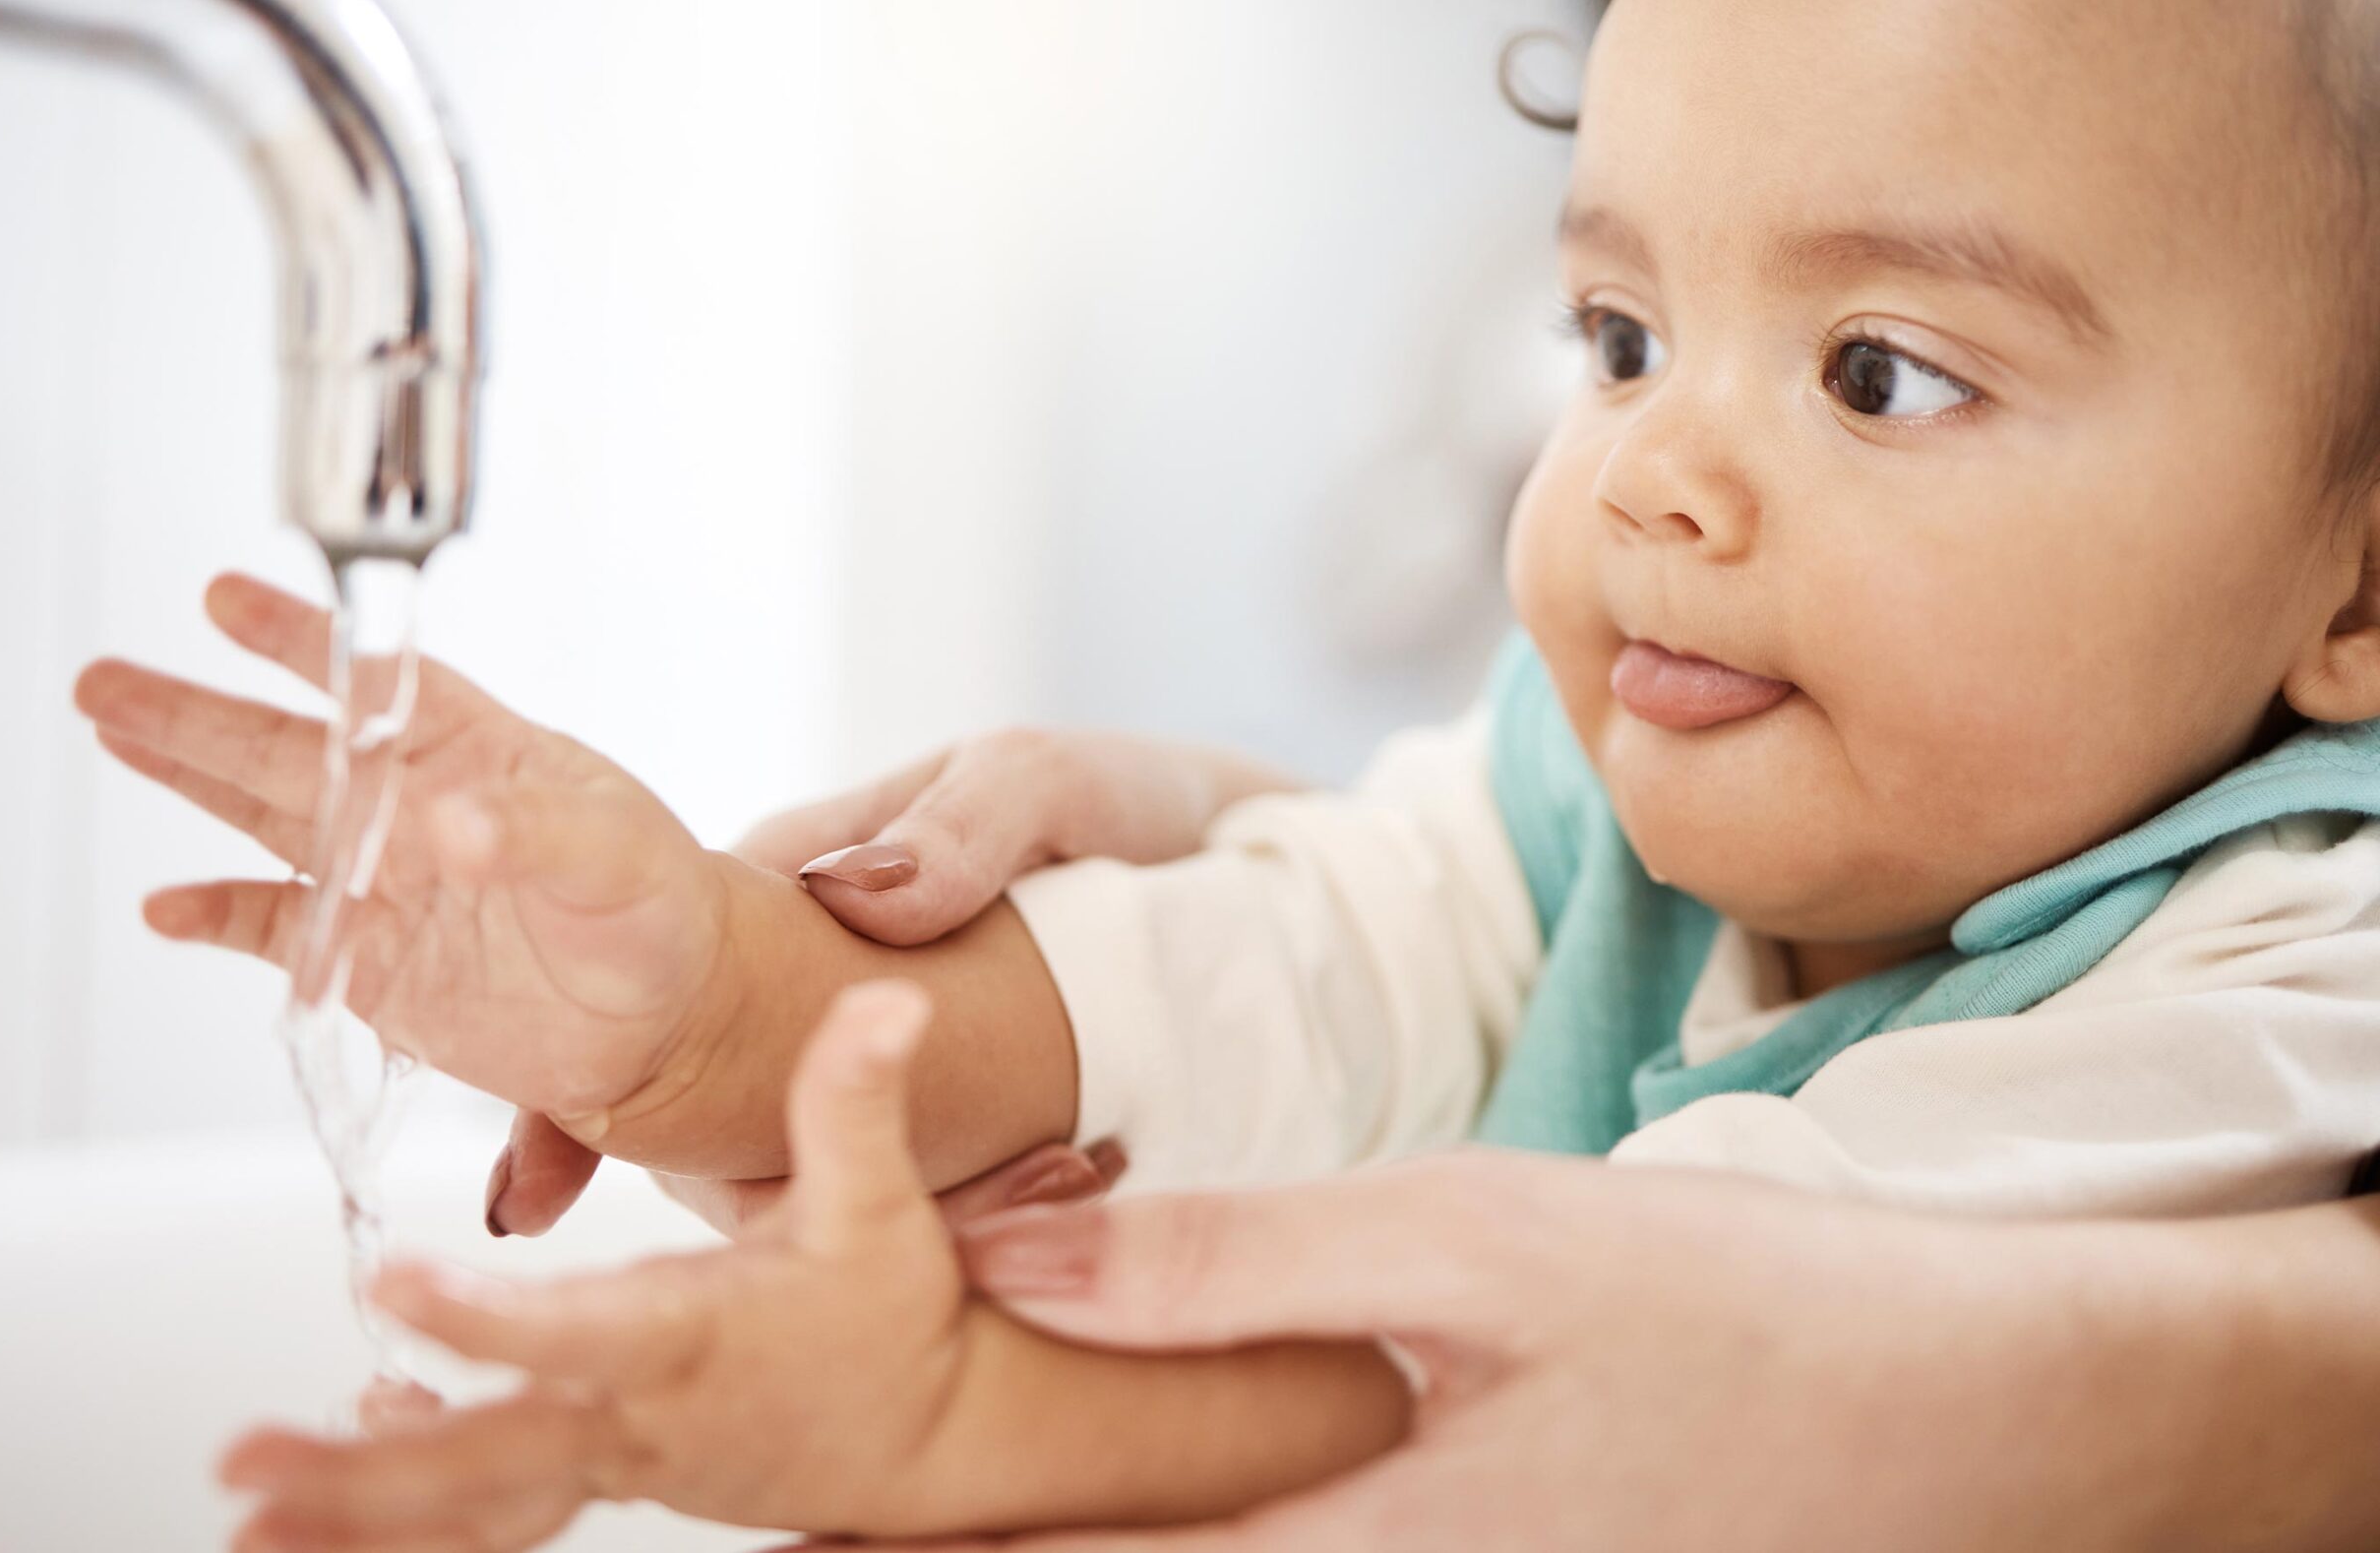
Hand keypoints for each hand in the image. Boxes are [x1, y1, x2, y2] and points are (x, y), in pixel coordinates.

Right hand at [77, 574, 727, 1139]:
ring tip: (110, 730)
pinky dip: (220, 918)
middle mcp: (412, 804)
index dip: (300, 639)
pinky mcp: (368, 962)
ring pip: (263, 818)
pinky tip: (165, 906)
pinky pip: (278, 930)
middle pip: (285, 746)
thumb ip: (533, 832)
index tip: (224, 598)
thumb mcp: (616, 853)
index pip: (373, 682)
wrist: (668, 1013)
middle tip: (106, 678)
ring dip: (187, 777)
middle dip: (194, 710)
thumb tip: (451, 825)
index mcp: (474, 749)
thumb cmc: (657, 906)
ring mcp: (383, 880)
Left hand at [222, 980, 985, 1547]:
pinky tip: (323, 1498)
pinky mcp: (595, 1478)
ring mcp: (611, 1460)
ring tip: (247, 1524)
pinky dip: (405, 1523)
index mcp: (691, 1336)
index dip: (486, 1318)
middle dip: (363, 1477)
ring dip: (355, 1519)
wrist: (923, 1439)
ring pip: (471, 1508)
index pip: (577, 1332)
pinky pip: (487, 1517)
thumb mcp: (877, 1204)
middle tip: (248, 1465)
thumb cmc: (888, 1316)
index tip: (393, 1288)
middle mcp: (635, 1413)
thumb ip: (855, 1100)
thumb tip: (883, 1001)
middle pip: (490, 1460)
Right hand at [487, 729, 1294, 1235]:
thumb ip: (961, 823)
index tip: (545, 1173)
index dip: (594, 1073)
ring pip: (811, 1153)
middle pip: (710, 1094)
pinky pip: (913, 1183)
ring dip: (838, 1208)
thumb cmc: (1132, 799)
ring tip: (980, 1210)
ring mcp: (888, 1055)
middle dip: (704, 1178)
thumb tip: (857, 894)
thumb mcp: (1047, 777)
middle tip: (757, 1236)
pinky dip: (937, 1223)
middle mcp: (823, 974)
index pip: (663, 973)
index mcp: (806, 875)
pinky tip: (999, 1241)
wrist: (1270, 872)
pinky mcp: (963, 1119)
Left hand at [830, 1153, 2221, 1552]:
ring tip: (952, 1486)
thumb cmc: (1725, 1313)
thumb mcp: (1467, 1245)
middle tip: (839, 1496)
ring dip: (1089, 1542)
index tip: (792, 1509)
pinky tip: (1170, 1484)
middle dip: (980, 1548)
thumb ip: (1228, 1261)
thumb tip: (1008, 1249)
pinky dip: (1200, 1539)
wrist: (1973, 1422)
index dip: (912, 1551)